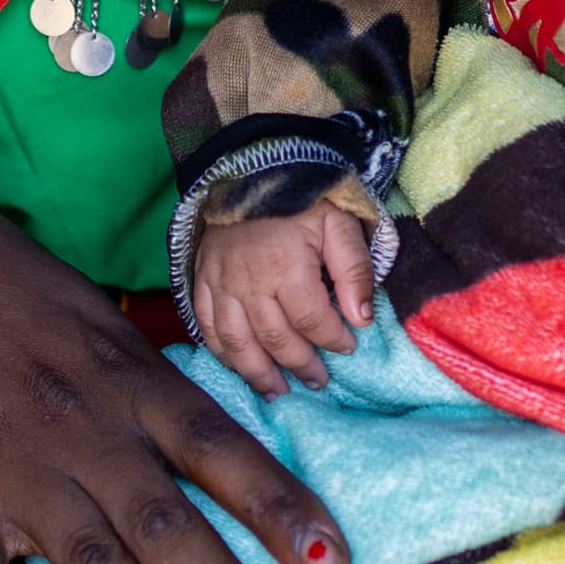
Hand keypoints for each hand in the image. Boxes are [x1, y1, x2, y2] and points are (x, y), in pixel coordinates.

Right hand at [188, 207, 375, 394]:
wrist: (251, 171)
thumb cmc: (301, 199)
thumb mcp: (340, 222)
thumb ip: (354, 269)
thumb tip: (362, 320)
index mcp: (286, 265)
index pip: (312, 319)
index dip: (333, 340)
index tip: (348, 348)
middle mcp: (249, 280)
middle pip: (275, 338)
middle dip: (301, 366)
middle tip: (318, 382)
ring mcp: (220, 283)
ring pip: (236, 342)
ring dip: (258, 373)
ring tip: (278, 392)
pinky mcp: (202, 281)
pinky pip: (207, 327)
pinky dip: (221, 354)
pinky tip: (239, 368)